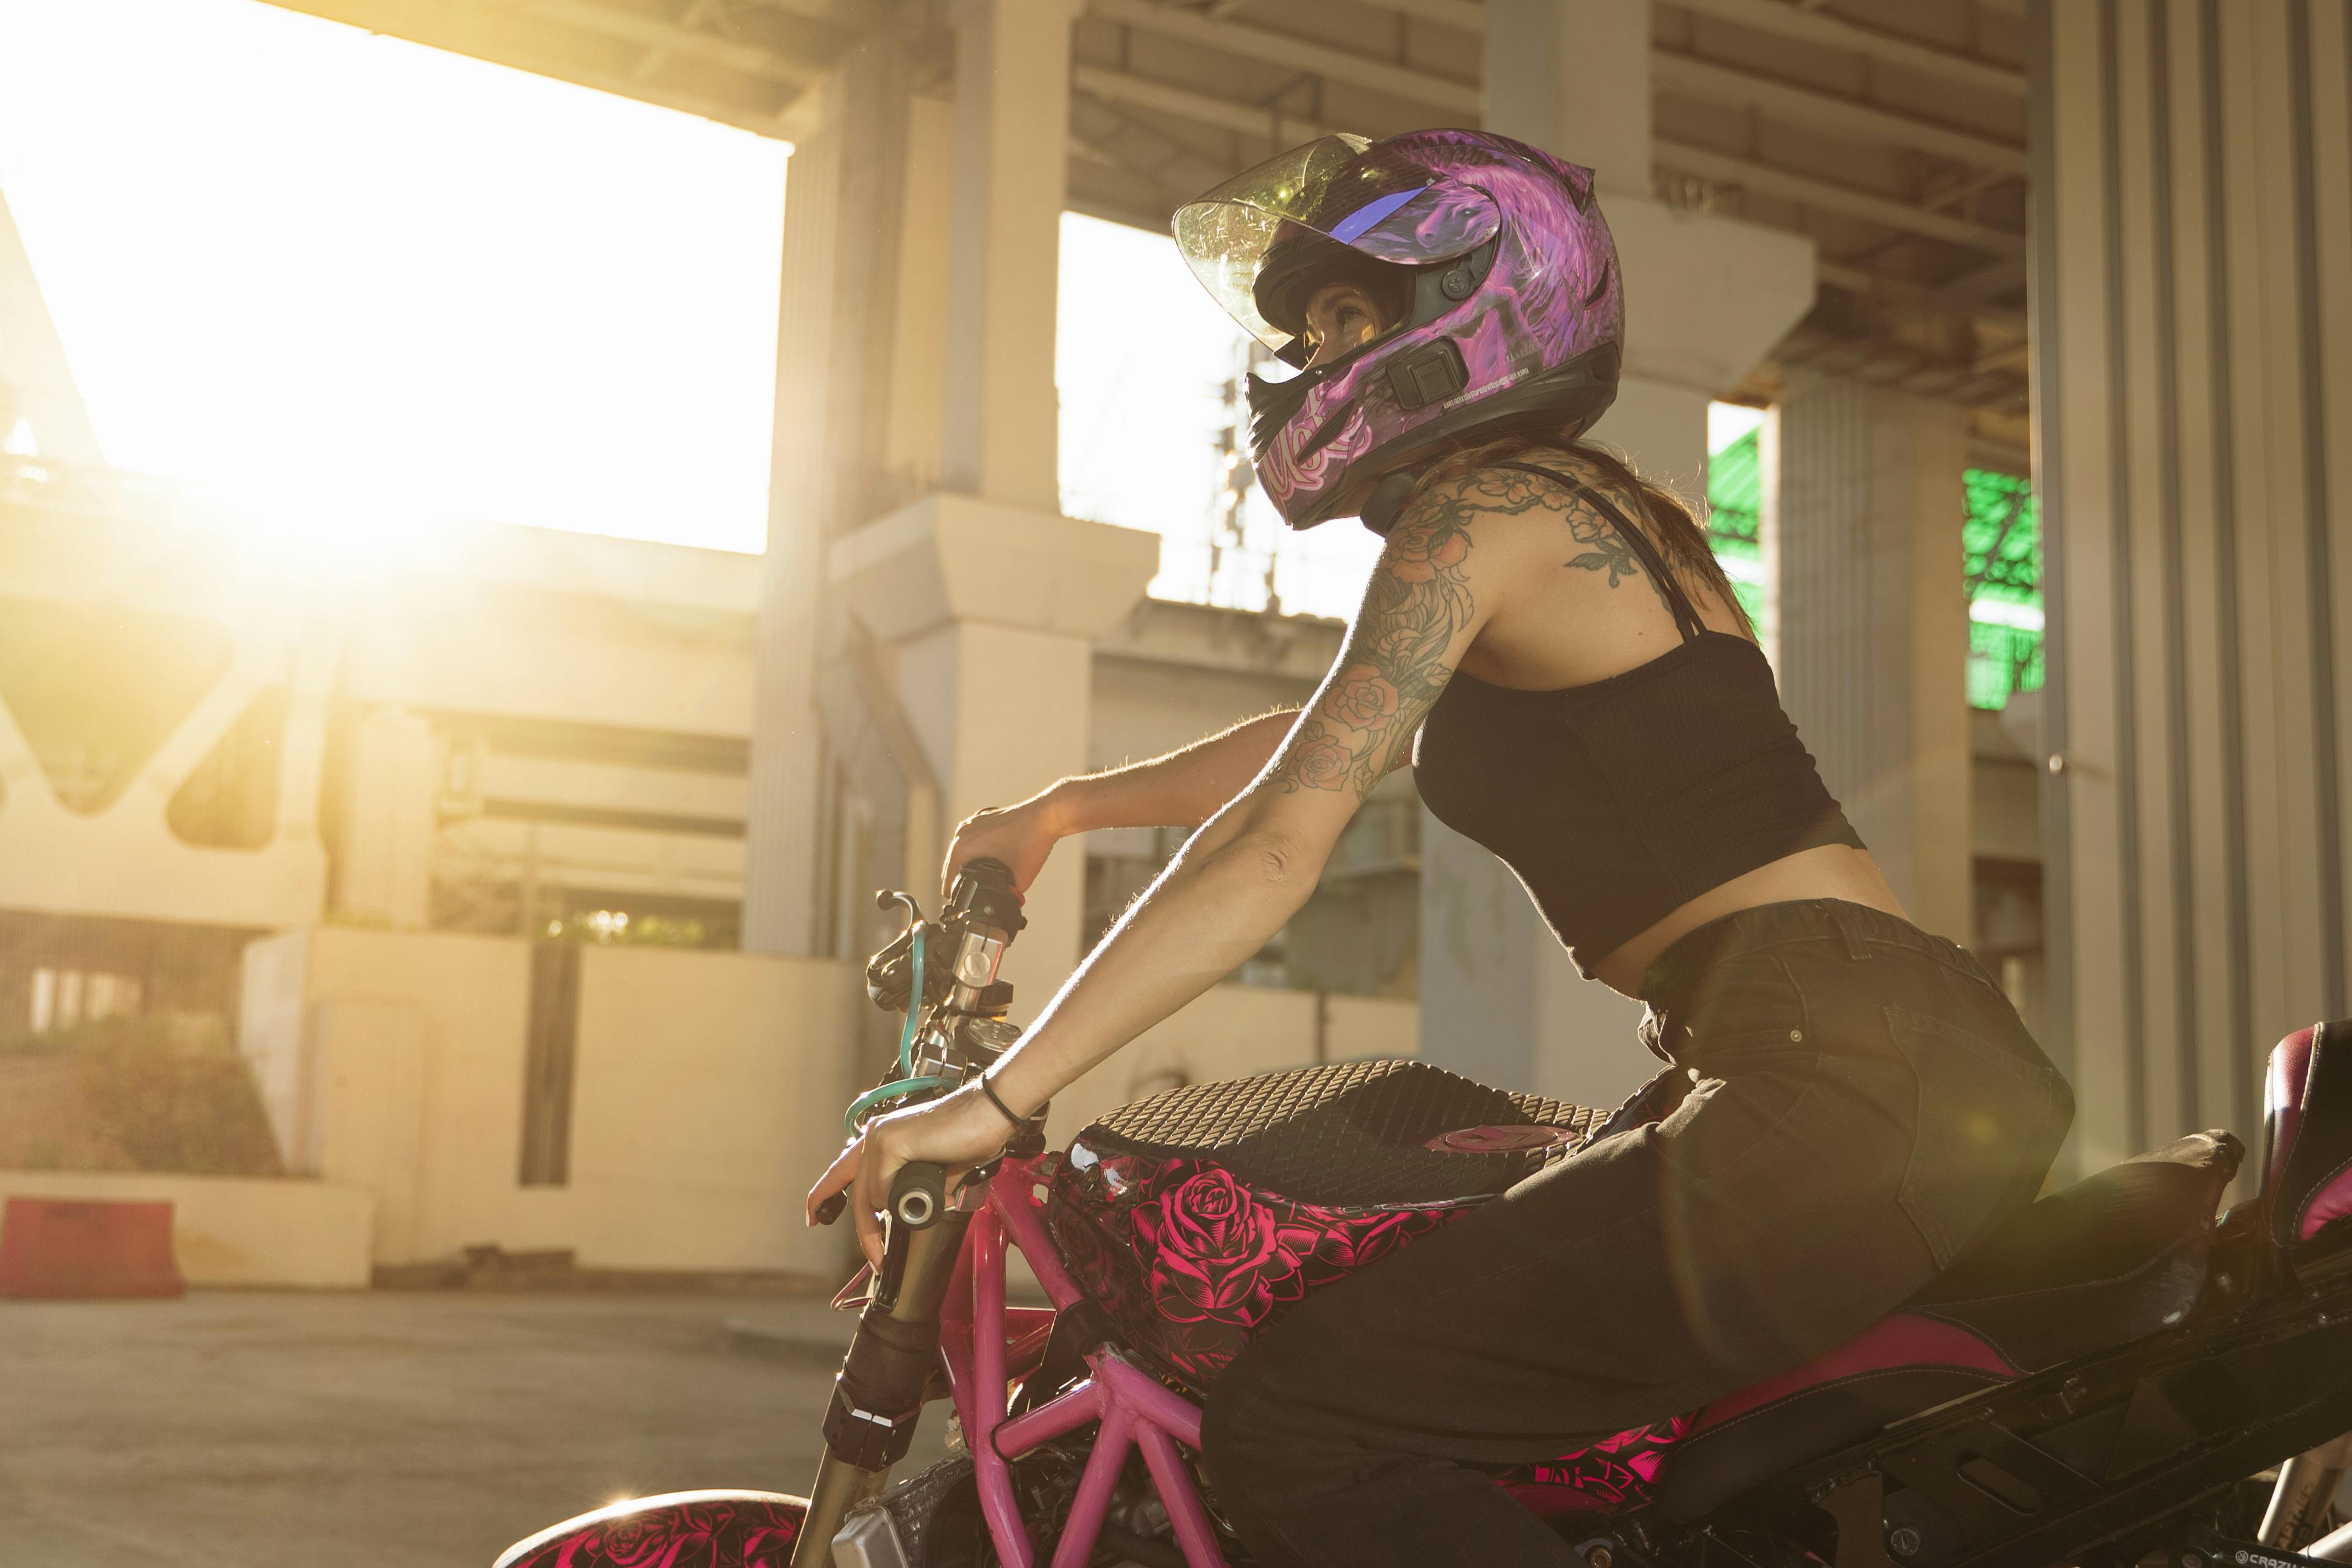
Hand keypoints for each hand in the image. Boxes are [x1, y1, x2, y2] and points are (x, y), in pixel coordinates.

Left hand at [806, 1085, 1019, 1268]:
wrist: (988, 1114)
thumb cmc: (969, 1137)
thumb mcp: (935, 1172)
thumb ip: (913, 1189)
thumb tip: (908, 1211)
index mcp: (882, 1138)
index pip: (842, 1170)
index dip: (823, 1195)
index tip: (812, 1217)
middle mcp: (875, 1136)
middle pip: (856, 1195)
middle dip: (865, 1232)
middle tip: (875, 1259)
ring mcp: (879, 1138)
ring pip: (872, 1198)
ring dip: (901, 1206)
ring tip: (932, 1190)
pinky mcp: (889, 1144)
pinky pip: (885, 1192)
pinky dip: (905, 1197)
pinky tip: (927, 1181)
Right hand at [941, 790, 1067, 901]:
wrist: (1046, 816)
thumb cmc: (1032, 841)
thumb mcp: (1021, 879)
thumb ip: (1010, 895)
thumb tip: (1006, 903)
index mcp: (964, 847)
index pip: (949, 876)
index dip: (951, 893)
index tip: (954, 902)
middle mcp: (963, 832)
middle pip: (952, 862)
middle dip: (955, 878)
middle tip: (960, 894)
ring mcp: (973, 822)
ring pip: (961, 848)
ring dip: (963, 862)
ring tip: (968, 877)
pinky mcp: (983, 818)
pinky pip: (972, 837)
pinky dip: (974, 849)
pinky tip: (982, 857)